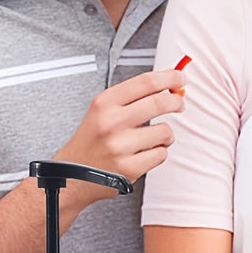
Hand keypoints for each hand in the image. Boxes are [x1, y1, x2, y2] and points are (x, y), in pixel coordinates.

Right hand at [53, 68, 185, 203]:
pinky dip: (158, 153)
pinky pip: (161, 154)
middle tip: (179, 103)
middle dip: (176, 101)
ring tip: (155, 137)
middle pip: (159, 102)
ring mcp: (121, 147)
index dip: (169, 78)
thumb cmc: (91, 141)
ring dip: (166, 134)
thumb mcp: (102, 111)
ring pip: (165, 131)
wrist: (72, 175)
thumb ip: (131, 97)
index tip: (179, 78)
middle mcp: (111, 123)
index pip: (145, 82)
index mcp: (104, 103)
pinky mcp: (129, 168)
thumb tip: (168, 86)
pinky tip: (145, 153)